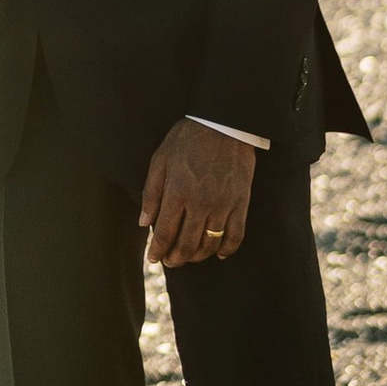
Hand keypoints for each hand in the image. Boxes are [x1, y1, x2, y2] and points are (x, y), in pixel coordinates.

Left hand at [140, 118, 254, 266]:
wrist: (223, 123)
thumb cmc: (187, 139)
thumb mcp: (160, 160)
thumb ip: (151, 193)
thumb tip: (144, 223)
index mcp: (177, 192)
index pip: (165, 233)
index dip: (158, 250)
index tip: (153, 259)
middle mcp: (201, 203)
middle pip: (187, 244)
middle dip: (176, 258)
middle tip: (170, 262)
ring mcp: (223, 204)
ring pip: (210, 244)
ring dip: (198, 256)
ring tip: (189, 257)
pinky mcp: (241, 202)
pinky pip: (236, 235)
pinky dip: (228, 249)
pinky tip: (219, 254)